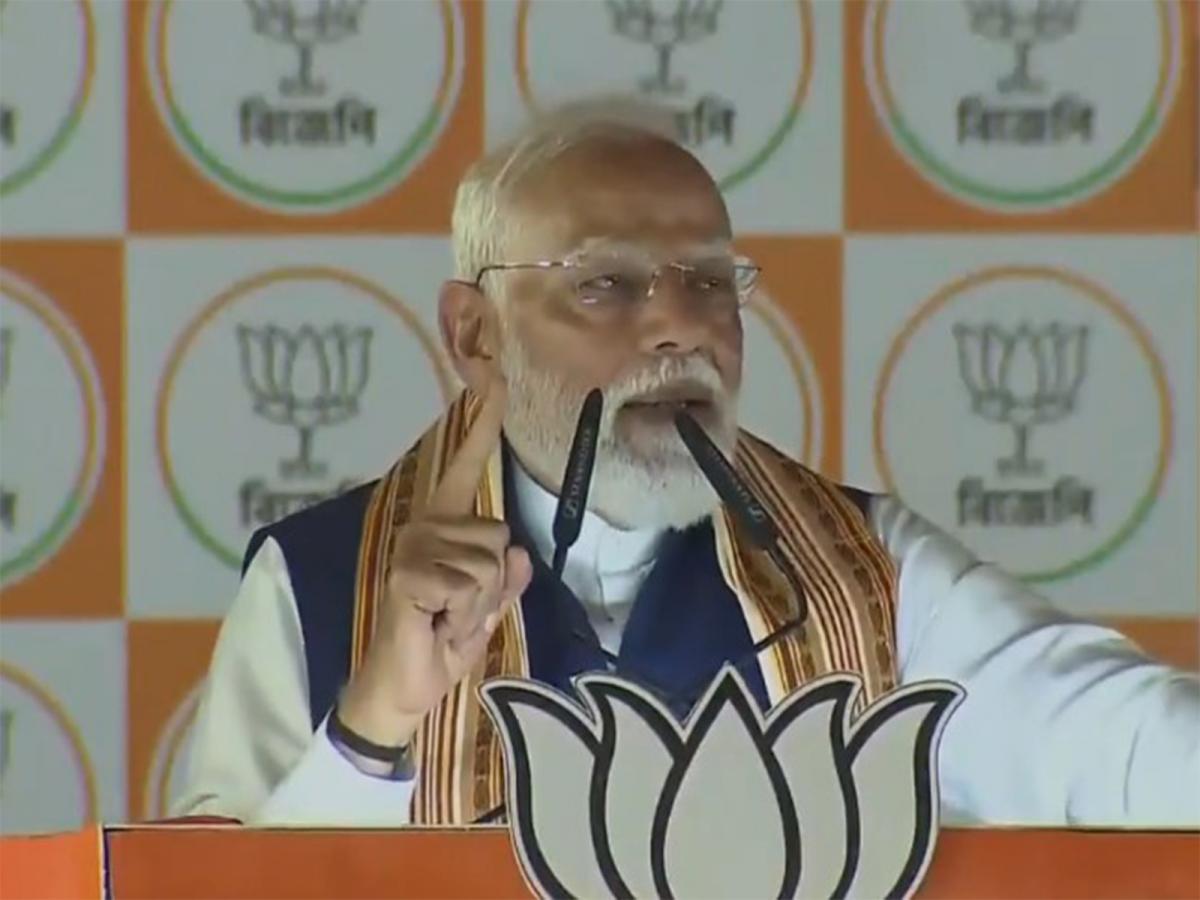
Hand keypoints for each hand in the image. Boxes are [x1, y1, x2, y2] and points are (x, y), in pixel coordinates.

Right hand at [337, 375, 532, 747]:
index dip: (483, 424)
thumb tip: (519, 555)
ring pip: (489, 564)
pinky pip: (468, 585)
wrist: (404, 689)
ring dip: (478, 605)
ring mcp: (414, 547)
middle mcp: (424, 527)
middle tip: (457, 611)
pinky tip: (434, 624)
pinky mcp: (408, 573)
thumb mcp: (483, 613)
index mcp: (443, 528)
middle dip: (491, 587)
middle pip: (499, 539)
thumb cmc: (438, 646)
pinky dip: (463, 615)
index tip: (496, 376)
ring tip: (446, 618)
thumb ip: (503, 585)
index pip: (468, 469)